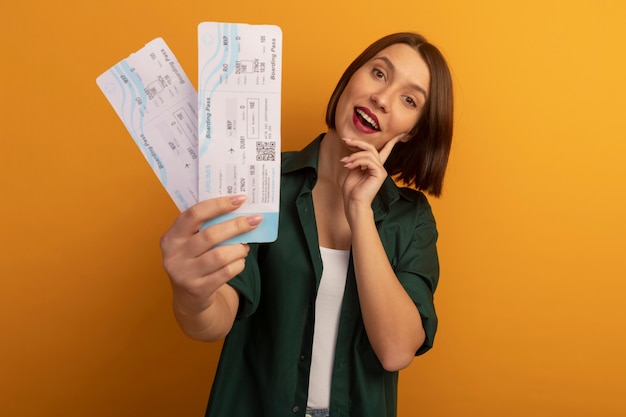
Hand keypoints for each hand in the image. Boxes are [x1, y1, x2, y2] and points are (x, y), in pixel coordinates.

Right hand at [160, 195, 262, 314]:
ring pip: (220, 255)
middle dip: (237, 225)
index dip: (219, 205)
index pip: (194, 214)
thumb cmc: (194, 261)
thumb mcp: (190, 243)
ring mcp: (184, 274)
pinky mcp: (198, 289)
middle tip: (255, 220)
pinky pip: (226, 272)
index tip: (240, 199)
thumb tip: (240, 209)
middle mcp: (174, 255)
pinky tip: (240, 261)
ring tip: (245, 246)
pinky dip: (238, 264)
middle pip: (211, 235)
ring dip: (239, 248)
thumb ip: (206, 227)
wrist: (189, 298)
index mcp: (171, 237)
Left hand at [339, 133, 405, 212]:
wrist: (354, 203)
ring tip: (345, 162)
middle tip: (345, 140)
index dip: (392, 141)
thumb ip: (357, 160)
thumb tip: (354, 151)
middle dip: (358, 142)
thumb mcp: (353, 171)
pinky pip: (368, 160)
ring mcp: (381, 170)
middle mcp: (380, 167)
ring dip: (354, 156)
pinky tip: (349, 166)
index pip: (385, 150)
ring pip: (368, 153)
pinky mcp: (380, 173)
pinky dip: (357, 161)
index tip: (402, 133)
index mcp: (374, 166)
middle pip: (372, 148)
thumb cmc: (352, 190)